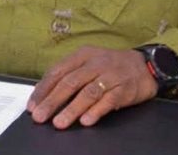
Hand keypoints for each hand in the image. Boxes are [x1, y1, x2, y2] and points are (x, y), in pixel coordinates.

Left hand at [27, 46, 157, 128]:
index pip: (58, 71)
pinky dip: (96, 111)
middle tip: (40, 116)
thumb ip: (70, 74)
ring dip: (71, 109)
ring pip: (87, 92)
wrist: (144, 65)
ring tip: (59, 123)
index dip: (43, 89)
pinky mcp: (124, 88)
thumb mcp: (89, 62)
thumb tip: (46, 94)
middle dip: (52, 101)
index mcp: (82, 55)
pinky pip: (108, 100)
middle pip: (70, 82)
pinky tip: (86, 121)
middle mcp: (95, 63)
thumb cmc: (110, 65)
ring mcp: (110, 75)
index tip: (32, 105)